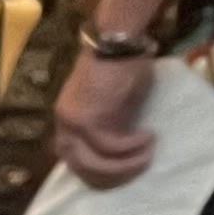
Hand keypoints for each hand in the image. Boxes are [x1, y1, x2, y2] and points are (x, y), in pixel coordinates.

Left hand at [54, 46, 158, 188]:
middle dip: (110, 175)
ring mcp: (74, 122)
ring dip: (123, 165)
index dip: (95, 169)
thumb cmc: (119, 64)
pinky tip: (148, 138)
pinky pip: (111, 146)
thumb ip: (111, 123)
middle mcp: (64, 123)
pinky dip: (132, 147)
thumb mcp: (113, 102)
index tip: (120, 170)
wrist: (117, 39)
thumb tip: (123, 146)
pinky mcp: (89, 118)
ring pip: (93, 161)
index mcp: (67, 118)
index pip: (71, 156)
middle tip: (137, 168)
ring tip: (147, 155)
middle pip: (79, 166)